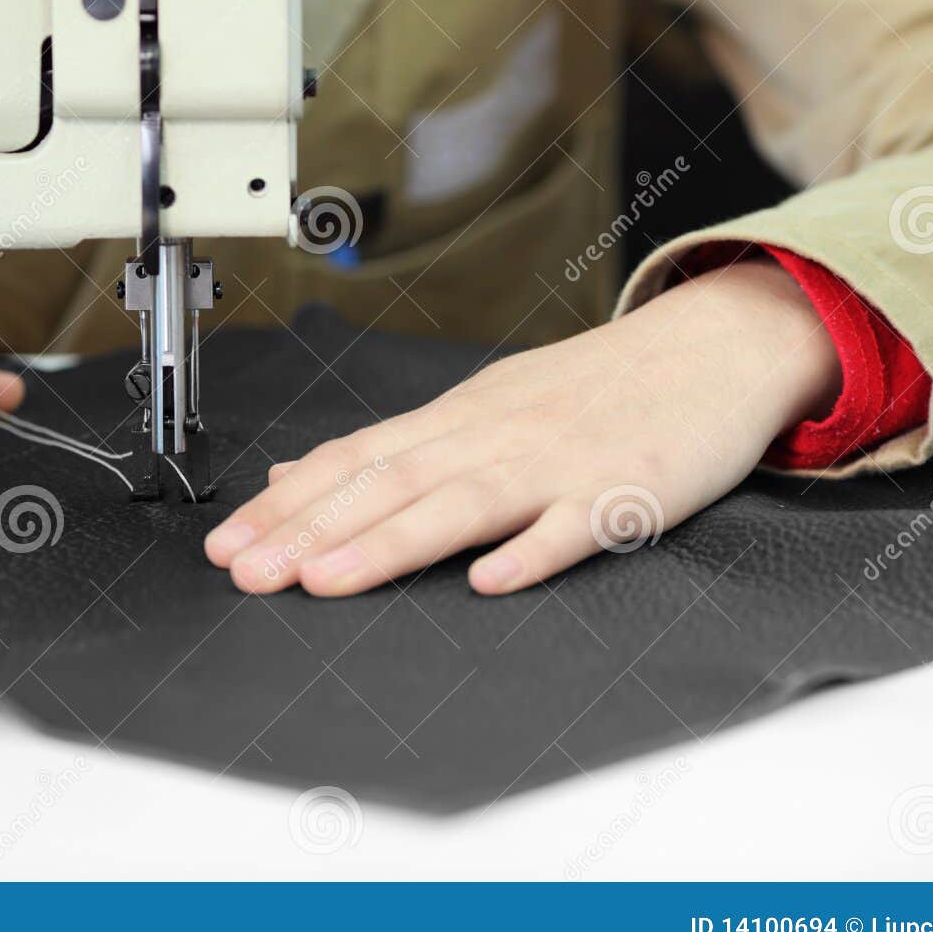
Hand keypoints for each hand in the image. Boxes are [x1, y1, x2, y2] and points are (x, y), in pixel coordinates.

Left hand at [204, 260, 841, 596]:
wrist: (706, 349)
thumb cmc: (588, 389)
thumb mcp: (478, 407)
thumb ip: (390, 451)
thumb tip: (294, 478)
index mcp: (454, 421)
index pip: (350, 461)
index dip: (285, 505)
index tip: (226, 546)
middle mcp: (491, 437)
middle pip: (387, 483)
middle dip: (310, 530)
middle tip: (248, 573)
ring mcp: (555, 462)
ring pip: (460, 503)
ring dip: (389, 543)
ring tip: (326, 581)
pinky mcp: (622, 489)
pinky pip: (574, 525)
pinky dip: (532, 552)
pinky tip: (490, 582)